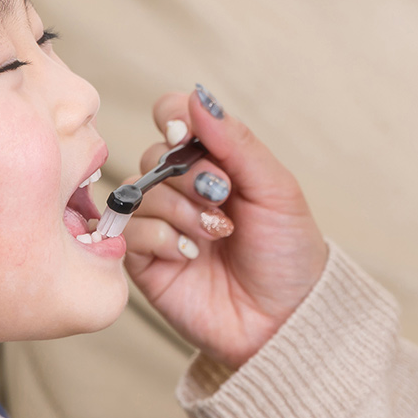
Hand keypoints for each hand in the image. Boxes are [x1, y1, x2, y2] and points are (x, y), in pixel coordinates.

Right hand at [119, 87, 326, 368]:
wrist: (286, 319)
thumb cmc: (288, 253)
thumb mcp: (275, 189)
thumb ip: (236, 142)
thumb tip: (198, 98)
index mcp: (214, 162)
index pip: (174, 117)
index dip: (174, 118)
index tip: (189, 136)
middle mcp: (181, 189)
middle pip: (154, 154)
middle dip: (189, 174)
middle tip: (222, 197)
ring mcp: (161, 224)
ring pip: (140, 192)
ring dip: (181, 209)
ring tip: (217, 234)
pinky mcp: (144, 261)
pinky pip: (130, 231)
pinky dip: (161, 237)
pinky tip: (190, 256)